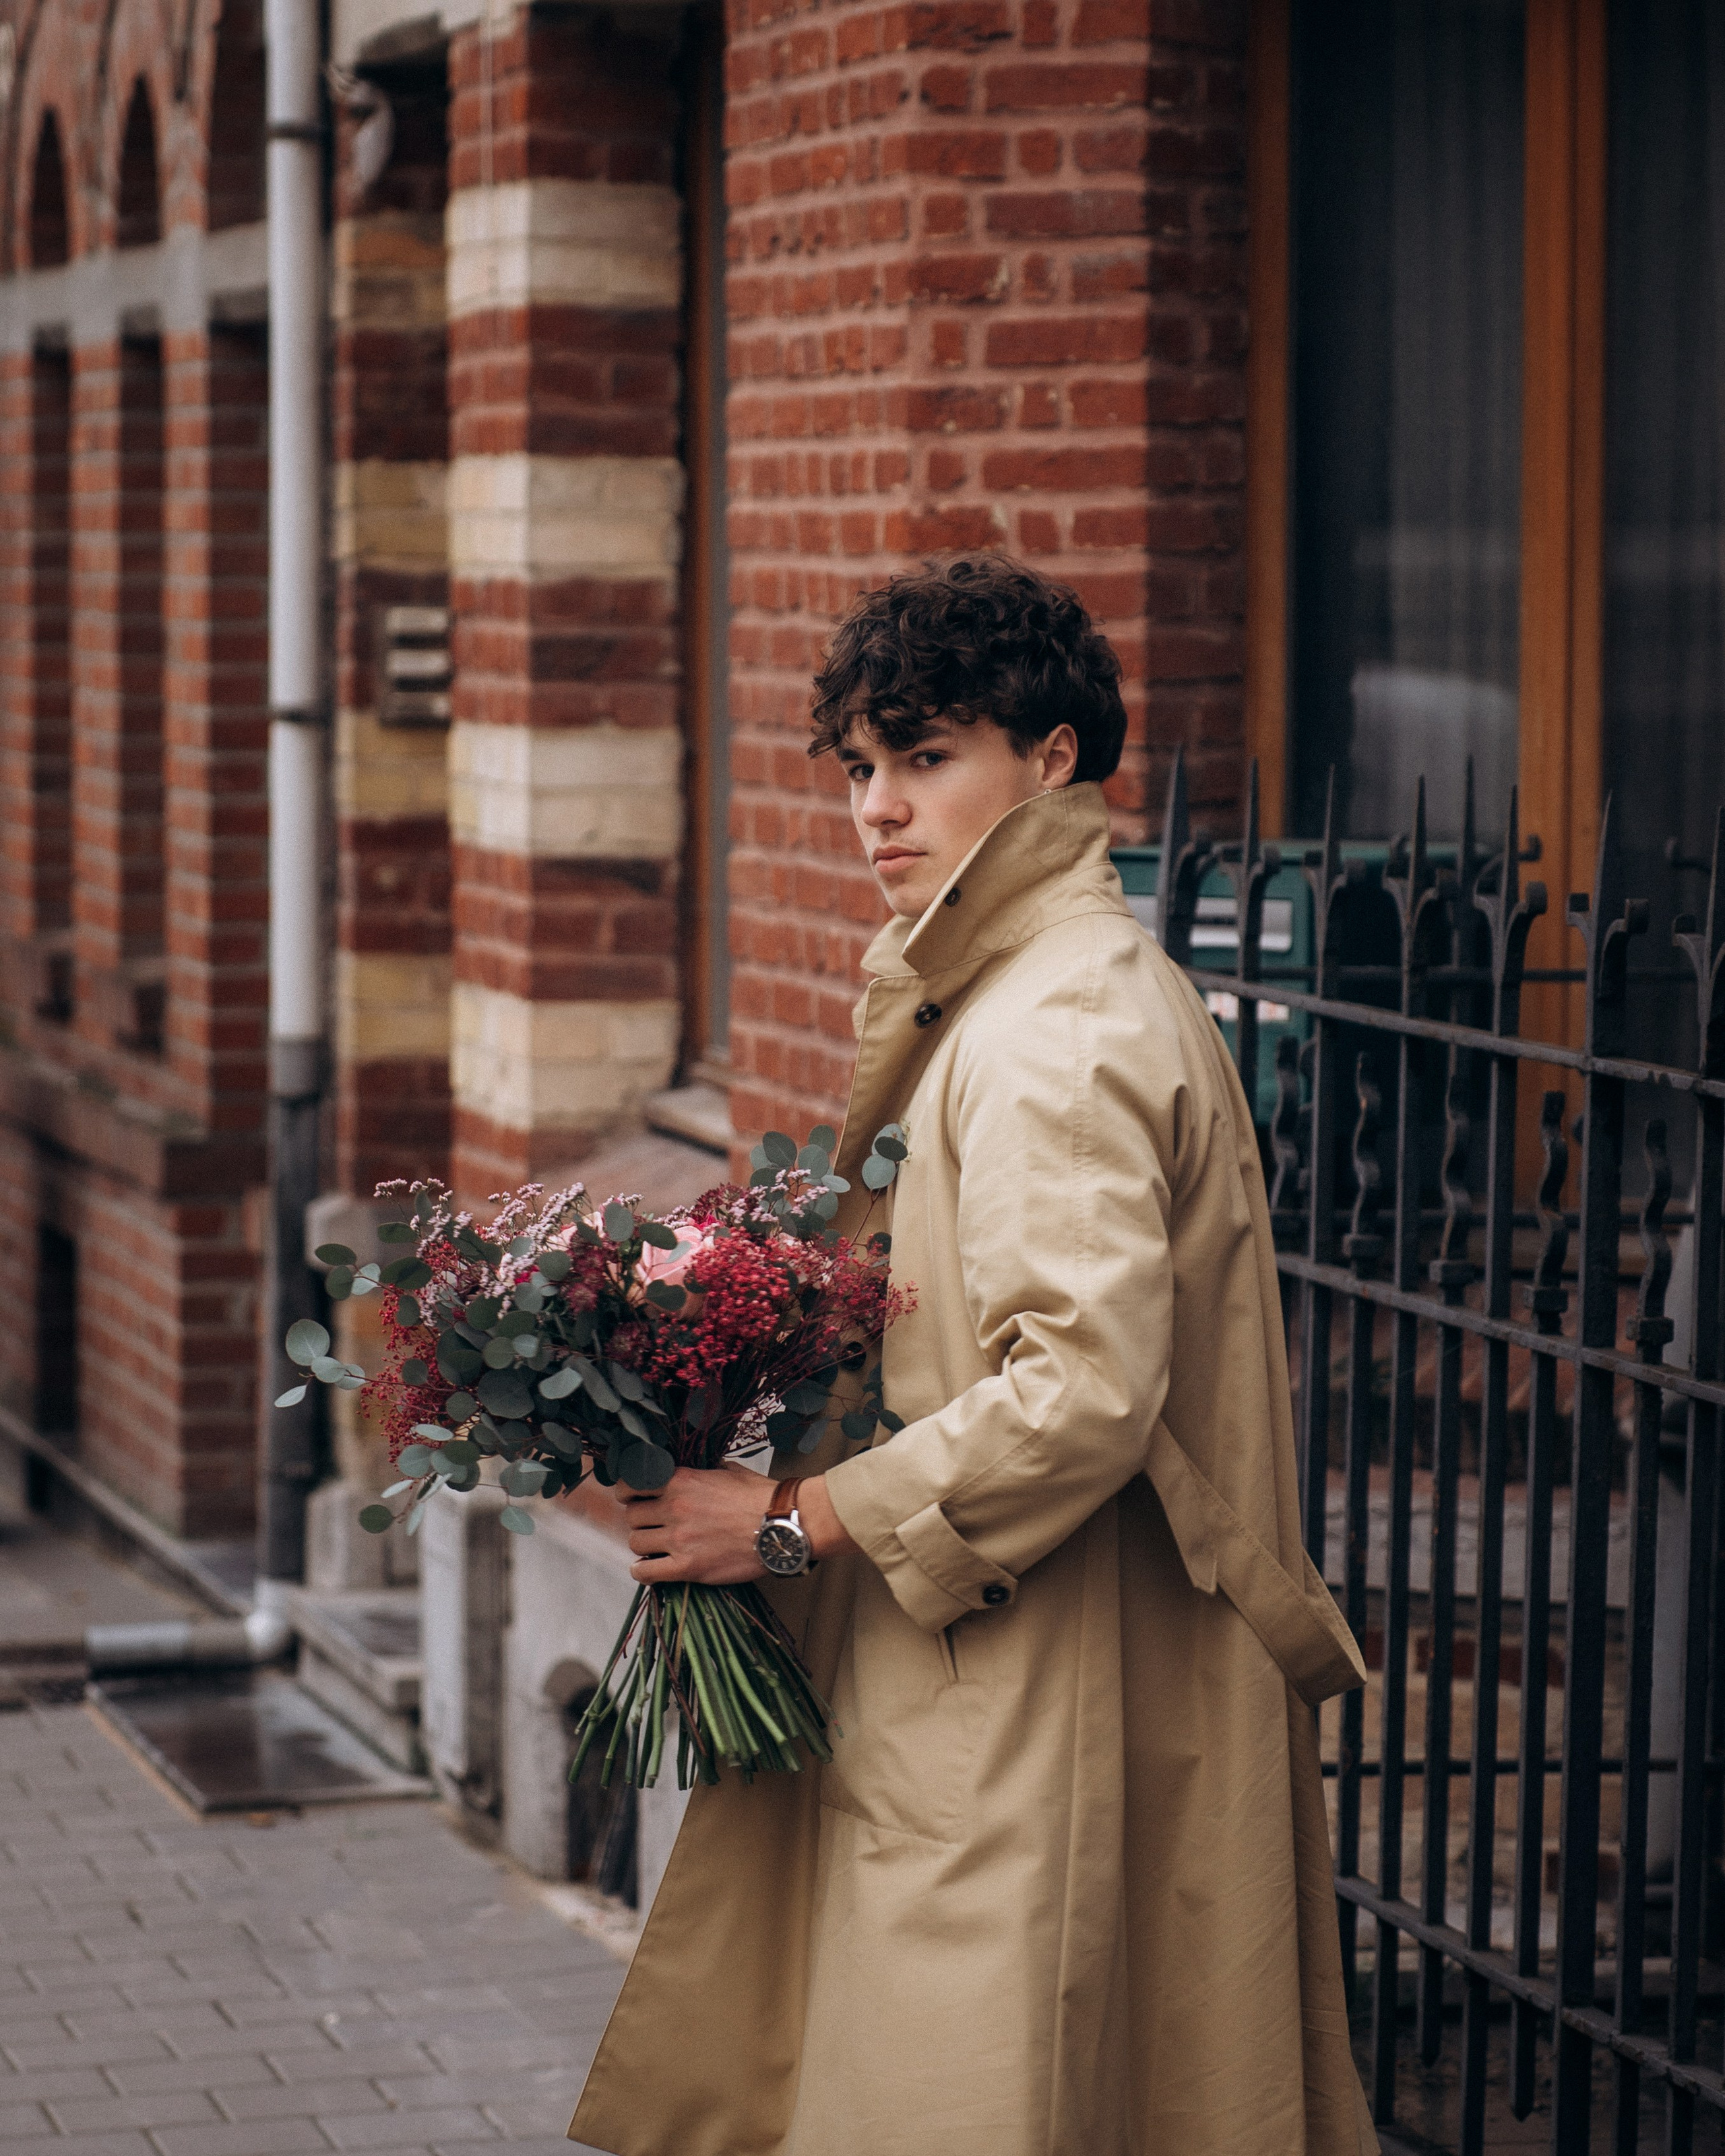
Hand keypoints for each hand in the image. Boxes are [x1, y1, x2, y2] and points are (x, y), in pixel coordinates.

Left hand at [620, 1465, 856, 1583]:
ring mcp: (679, 1539)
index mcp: (682, 1481)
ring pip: (635, 1543)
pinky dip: (642, 1571)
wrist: (782, 1525)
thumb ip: (702, 1471)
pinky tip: (649, 1568)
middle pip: (632, 1516)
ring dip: (643, 1545)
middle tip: (653, 1524)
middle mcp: (674, 1508)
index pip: (631, 1485)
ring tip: (655, 1546)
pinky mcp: (688, 1567)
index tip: (633, 1498)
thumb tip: (692, 1470)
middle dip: (639, 1519)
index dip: (628, 1492)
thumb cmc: (761, 1496)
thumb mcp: (728, 1471)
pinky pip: (646, 1573)